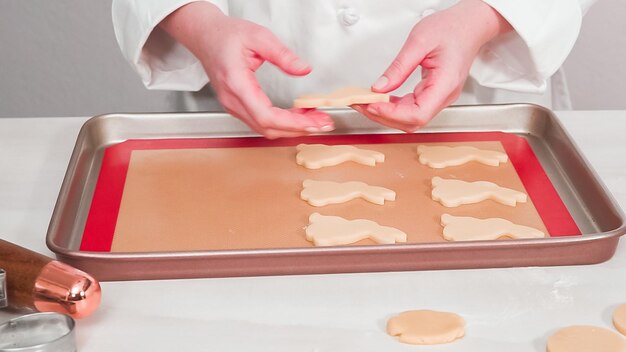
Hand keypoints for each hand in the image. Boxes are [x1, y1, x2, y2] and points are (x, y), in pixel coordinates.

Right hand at [160, 2, 333, 138]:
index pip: (265, 116)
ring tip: (314, 119)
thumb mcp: (258, 36)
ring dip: (291, 127)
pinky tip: (297, 115)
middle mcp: (232, 100)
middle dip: (297, 129)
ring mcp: (233, 106)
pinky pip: (260, 121)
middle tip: (322, 123)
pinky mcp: (237, 106)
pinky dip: (281, 123)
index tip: (312, 123)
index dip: (291, 123)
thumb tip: (303, 69)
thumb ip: (282, 54)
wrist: (205, 36)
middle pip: (267, 127)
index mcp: (236, 83)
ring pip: (264, 128)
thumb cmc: (226, 35)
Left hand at [353, 0, 511, 131]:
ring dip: (386, 114)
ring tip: (365, 102)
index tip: (372, 105)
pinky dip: (393, 107)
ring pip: (410, 118)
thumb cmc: (452, 29)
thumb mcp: (419, 41)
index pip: (417, 114)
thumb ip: (398, 67)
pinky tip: (380, 100)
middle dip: (383, 116)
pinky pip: (412, 108)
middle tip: (360, 104)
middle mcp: (444, 96)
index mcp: (445, 84)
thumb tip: (379, 88)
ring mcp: (439, 97)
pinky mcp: (433, 94)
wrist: (469, 25)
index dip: (392, 114)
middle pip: (412, 121)